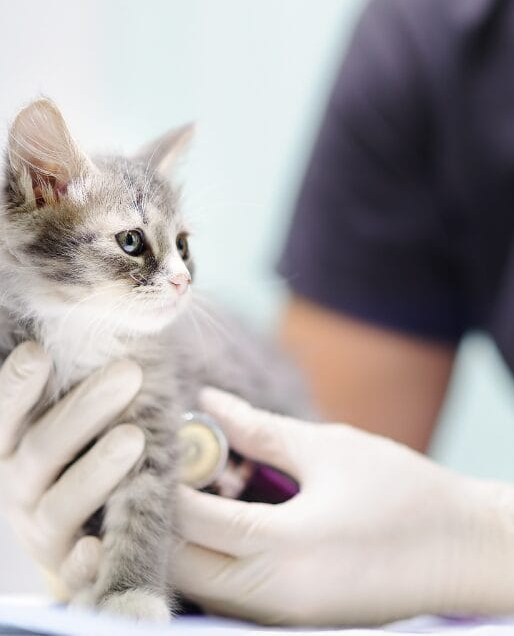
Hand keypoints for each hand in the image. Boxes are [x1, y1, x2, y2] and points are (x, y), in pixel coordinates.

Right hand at [0, 342, 144, 597]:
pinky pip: (74, 568)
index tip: (39, 353)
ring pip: (60, 503)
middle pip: (40, 450)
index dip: (16, 386)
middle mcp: (19, 486)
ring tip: (134, 437)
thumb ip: (83, 380)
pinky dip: (83, 558)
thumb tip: (102, 313)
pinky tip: (96, 546)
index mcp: (14, 446)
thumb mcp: (78, 417)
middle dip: (84, 410)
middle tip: (129, 372)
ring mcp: (42, 529)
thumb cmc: (88, 453)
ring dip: (96, 470)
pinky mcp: (69, 567)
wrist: (89, 532)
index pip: (5, 415)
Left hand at [169, 388, 513, 625]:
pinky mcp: (295, 620)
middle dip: (165, 519)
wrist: (467, 551)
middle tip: (172, 467)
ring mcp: (284, 617)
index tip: (157, 442)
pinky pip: (233, 594)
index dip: (165, 480)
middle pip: (182, 566)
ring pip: (203, 586)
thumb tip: (208, 403)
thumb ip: (260, 430)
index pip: (190, 522)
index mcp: (284, 549)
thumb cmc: (407, 492)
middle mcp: (274, 597)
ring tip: (201, 488)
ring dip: (190, 541)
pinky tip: (230, 518)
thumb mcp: (331, 449)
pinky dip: (218, 560)